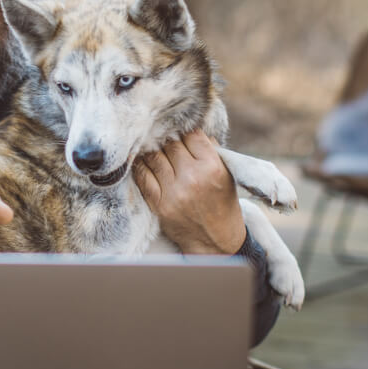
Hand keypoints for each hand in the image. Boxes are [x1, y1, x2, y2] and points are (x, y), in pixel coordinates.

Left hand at [133, 130, 245, 255]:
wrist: (216, 240)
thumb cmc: (223, 203)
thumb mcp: (226, 173)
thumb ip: (210, 150)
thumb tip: (191, 128)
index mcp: (212, 167)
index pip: (192, 135)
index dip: (186, 130)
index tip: (182, 130)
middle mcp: (192, 178)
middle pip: (171, 144)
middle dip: (168, 138)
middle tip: (164, 136)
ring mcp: (174, 192)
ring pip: (154, 157)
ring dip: (152, 150)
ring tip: (152, 146)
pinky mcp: (160, 204)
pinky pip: (143, 177)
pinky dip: (141, 166)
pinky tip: (142, 161)